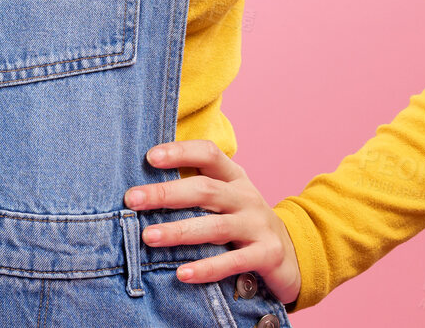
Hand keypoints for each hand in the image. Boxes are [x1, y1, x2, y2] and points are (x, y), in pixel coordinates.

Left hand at [123, 139, 301, 306]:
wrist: (292, 254)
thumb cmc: (243, 222)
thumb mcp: (226, 199)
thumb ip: (195, 191)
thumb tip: (144, 189)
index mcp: (235, 178)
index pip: (208, 154)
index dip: (180, 152)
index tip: (150, 157)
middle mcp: (246, 197)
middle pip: (205, 189)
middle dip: (166, 193)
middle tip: (132, 199)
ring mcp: (258, 225)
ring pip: (215, 226)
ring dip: (179, 231)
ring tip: (148, 236)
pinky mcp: (266, 254)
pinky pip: (233, 261)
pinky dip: (207, 268)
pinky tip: (182, 273)